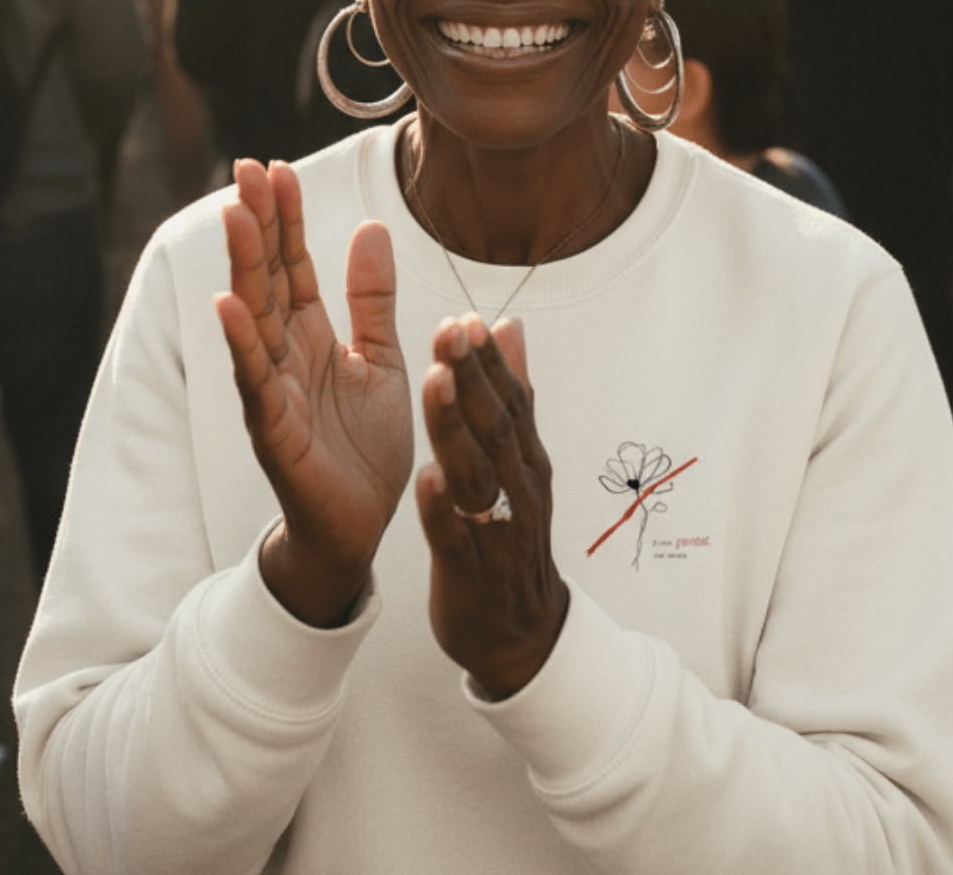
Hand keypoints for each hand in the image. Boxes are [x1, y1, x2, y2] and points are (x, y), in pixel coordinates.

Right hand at [215, 160, 412, 626]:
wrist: (362, 524)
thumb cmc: (364, 445)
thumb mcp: (380, 358)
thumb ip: (373, 299)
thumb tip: (372, 228)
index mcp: (312, 335)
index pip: (295, 263)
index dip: (287, 218)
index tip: (276, 168)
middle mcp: (285, 353)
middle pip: (268, 278)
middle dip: (259, 224)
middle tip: (245, 169)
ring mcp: (272, 388)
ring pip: (255, 317)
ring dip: (244, 266)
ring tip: (236, 216)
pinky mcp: (272, 428)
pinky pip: (255, 379)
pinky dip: (242, 341)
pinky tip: (229, 304)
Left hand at [415, 314, 567, 700]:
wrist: (523, 635)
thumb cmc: (512, 538)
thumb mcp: (519, 463)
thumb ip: (512, 394)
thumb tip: (511, 326)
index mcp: (525, 460)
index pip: (510, 399)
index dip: (488, 359)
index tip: (467, 318)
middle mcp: (518, 488)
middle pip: (495, 426)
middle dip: (472, 375)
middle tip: (451, 329)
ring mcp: (497, 530)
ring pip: (476, 473)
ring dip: (456, 426)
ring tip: (436, 381)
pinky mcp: (471, 570)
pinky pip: (456, 536)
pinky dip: (443, 509)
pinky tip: (427, 479)